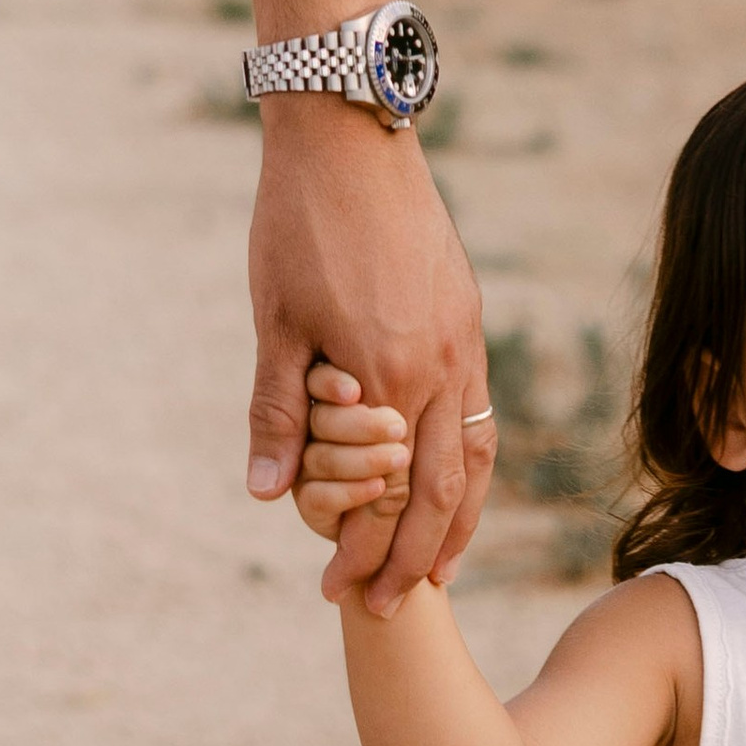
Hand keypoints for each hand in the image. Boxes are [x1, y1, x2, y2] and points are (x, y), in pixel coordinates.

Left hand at [247, 105, 493, 614]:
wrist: (351, 137)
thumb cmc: (298, 224)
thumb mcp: (274, 321)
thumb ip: (276, 412)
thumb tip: (266, 494)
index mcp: (385, 373)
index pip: (383, 492)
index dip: (361, 550)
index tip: (337, 592)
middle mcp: (439, 368)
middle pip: (438, 493)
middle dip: (410, 558)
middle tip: (385, 608)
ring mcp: (463, 345)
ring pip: (473, 459)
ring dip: (455, 525)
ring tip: (435, 572)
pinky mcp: (468, 322)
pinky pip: (479, 415)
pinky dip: (468, 469)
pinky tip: (453, 489)